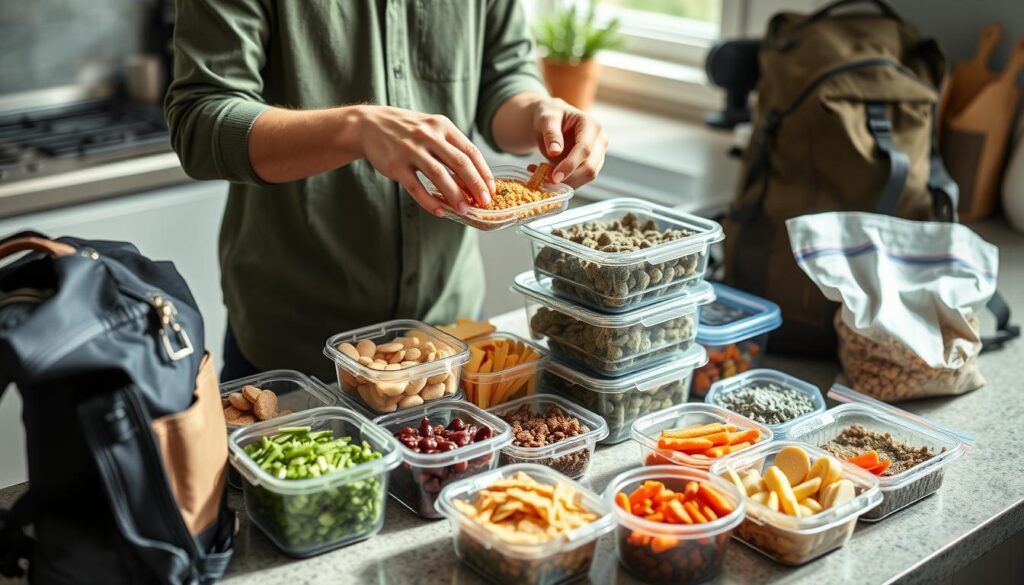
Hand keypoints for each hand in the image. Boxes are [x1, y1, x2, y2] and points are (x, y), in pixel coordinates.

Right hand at [353, 106, 494, 216]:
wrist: (369, 124)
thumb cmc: (407, 130)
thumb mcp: (431, 128)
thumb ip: (451, 147)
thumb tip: (475, 176)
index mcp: (442, 126)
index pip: (470, 151)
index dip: (483, 172)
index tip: (491, 190)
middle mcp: (428, 135)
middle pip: (459, 163)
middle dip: (475, 185)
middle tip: (484, 203)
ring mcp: (410, 150)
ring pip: (438, 176)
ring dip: (455, 195)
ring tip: (465, 211)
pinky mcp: (395, 165)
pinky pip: (416, 187)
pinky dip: (429, 201)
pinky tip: (440, 211)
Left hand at [531, 99, 607, 187]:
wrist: (552, 120)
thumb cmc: (551, 116)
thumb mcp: (546, 119)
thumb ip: (551, 133)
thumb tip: (555, 151)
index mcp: (592, 125)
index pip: (585, 149)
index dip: (570, 165)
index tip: (554, 177)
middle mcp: (600, 140)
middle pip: (590, 168)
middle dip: (569, 178)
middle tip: (546, 181)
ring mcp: (598, 154)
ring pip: (587, 176)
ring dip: (566, 182)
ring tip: (543, 176)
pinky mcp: (591, 165)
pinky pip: (580, 179)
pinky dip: (565, 182)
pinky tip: (547, 176)